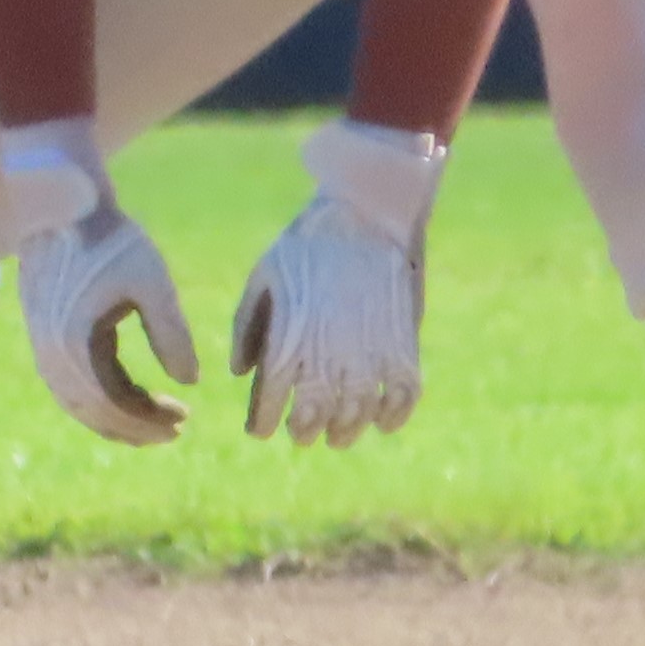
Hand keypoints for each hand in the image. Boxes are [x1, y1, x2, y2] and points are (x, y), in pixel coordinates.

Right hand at [3, 122, 198, 447]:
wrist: (62, 208)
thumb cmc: (110, 239)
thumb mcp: (150, 280)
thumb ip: (170, 332)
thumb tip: (190, 382)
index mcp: (73, 346)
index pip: (111, 405)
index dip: (147, 421)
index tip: (183, 423)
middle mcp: (50, 356)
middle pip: (94, 413)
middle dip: (136, 427)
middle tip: (177, 428)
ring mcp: (42, 349)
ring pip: (80, 404)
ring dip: (119, 416)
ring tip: (158, 416)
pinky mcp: (44, 338)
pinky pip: (72, 386)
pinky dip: (102, 398)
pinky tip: (131, 392)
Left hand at [231, 118, 446, 446]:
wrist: (367, 212)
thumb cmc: (308, 242)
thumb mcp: (264, 276)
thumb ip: (246, 326)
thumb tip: (240, 373)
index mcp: (287, 345)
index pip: (269, 406)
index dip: (262, 423)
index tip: (260, 428)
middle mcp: (327, 361)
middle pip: (314, 421)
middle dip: (303, 432)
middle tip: (300, 432)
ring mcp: (369, 357)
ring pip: (357, 418)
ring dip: (345, 432)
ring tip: (337, 433)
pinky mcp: (404, 348)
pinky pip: (402, 399)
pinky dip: (392, 417)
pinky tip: (382, 420)